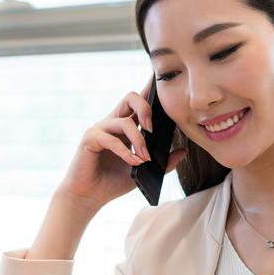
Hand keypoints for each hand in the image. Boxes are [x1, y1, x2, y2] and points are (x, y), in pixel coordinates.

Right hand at [57, 75, 186, 212]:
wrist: (90, 196)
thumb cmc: (113, 182)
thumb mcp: (144, 171)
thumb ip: (163, 162)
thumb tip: (184, 150)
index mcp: (125, 126)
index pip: (139, 102)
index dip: (150, 88)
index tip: (161, 78)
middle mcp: (112, 122)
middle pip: (130, 97)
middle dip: (146, 108)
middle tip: (153, 129)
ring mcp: (100, 129)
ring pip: (125, 121)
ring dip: (139, 141)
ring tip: (145, 158)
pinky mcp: (89, 138)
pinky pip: (111, 139)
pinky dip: (125, 152)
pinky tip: (133, 162)